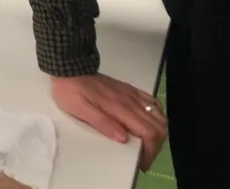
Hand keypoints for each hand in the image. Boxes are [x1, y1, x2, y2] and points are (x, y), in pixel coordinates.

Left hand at [50, 74, 166, 170]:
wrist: (70, 66)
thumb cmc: (71, 91)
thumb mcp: (80, 110)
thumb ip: (103, 123)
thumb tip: (124, 139)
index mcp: (120, 109)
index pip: (149, 132)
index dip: (150, 151)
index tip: (141, 163)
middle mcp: (131, 101)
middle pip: (159, 126)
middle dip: (156, 146)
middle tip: (143, 157)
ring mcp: (132, 94)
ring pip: (160, 115)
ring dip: (158, 133)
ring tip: (146, 144)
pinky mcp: (130, 90)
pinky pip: (153, 102)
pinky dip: (157, 116)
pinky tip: (148, 124)